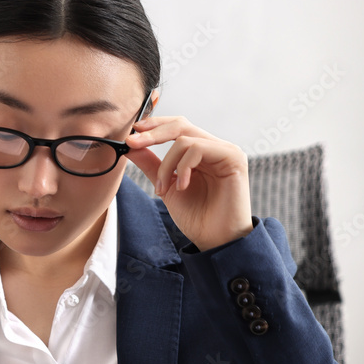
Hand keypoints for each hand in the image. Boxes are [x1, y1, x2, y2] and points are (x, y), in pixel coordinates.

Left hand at [125, 116, 253, 250]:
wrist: (215, 239)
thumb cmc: (196, 216)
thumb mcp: (166, 187)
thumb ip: (152, 165)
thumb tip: (131, 146)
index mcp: (200, 152)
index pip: (176, 127)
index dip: (154, 126)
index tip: (131, 135)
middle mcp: (214, 148)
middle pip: (180, 125)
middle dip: (153, 133)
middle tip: (132, 142)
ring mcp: (225, 151)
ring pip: (185, 139)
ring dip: (166, 164)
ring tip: (162, 188)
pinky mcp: (233, 157)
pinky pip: (198, 148)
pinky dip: (183, 167)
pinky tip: (181, 186)